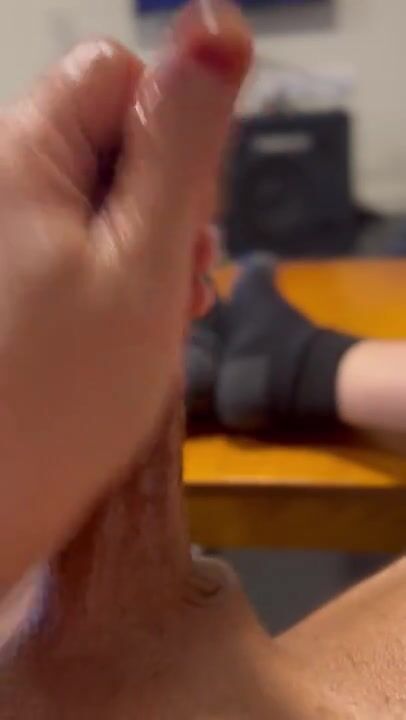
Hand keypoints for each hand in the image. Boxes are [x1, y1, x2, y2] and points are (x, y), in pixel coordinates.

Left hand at [0, 0, 250, 588]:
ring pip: (99, 192)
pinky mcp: (6, 271)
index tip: (184, 221)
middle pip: (109, 136)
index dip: (171, 138)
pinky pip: (75, 238)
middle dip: (163, 199)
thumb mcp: (147, 262)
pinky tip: (132, 317)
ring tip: (161, 307)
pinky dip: (115, 269)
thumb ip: (181, 146)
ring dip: (147, 241)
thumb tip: (216, 30)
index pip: (118, 77)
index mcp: (17, 153)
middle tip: (178, 277)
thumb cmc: (66, 396)